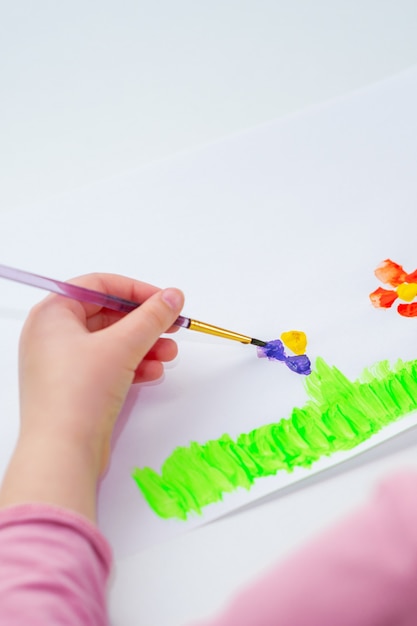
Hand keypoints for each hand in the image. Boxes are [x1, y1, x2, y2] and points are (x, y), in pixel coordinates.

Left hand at [0, 274, 183, 520]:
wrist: (62, 453)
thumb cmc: (79, 393)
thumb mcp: (122, 346)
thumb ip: (152, 317)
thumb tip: (172, 296)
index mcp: (52, 314)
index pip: (98, 286)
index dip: (135, 290)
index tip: (163, 300)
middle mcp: (52, 335)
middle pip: (107, 315)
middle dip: (144, 323)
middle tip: (172, 326)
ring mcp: (61, 363)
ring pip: (110, 343)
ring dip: (143, 346)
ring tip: (170, 354)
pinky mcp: (73, 388)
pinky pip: (106, 366)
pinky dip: (131, 366)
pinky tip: (153, 373)